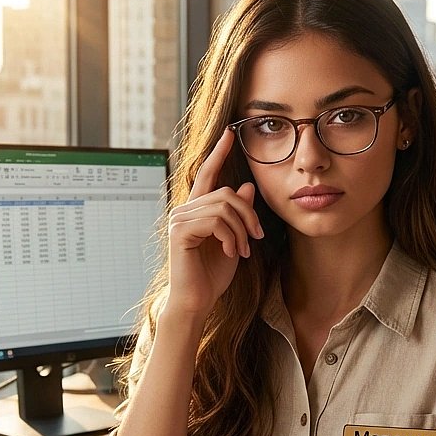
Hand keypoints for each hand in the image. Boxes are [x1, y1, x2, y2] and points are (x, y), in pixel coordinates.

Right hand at [165, 129, 263, 317]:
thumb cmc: (213, 275)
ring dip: (241, 230)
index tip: (230, 134)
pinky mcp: (180, 231)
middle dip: (248, 215)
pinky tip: (231, 253)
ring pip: (224, 207)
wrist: (198, 301)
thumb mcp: (234, 240)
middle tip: (256, 238)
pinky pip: (216, 221)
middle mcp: (184, 210)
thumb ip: (238, 215)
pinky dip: (230, 238)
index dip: (219, 153)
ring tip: (242, 251)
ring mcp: (179, 219)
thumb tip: (245, 186)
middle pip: (226, 193)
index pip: (208, 174)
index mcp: (197, 210)